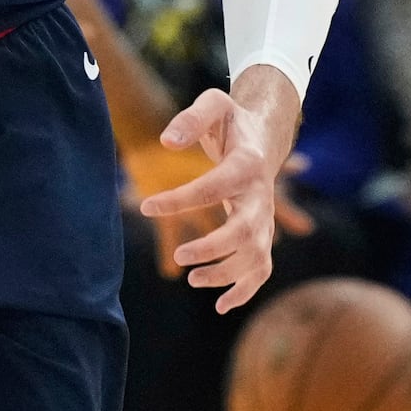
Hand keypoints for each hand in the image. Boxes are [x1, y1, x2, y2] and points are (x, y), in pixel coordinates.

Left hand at [139, 70, 300, 312]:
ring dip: (227, 274)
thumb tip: (166, 142)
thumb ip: (190, 119)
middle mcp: (261, 197)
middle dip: (216, 248)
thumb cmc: (231, 120)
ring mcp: (265, 219)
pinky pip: (262, 270)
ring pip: (257, 258)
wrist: (264, 135)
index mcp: (247, 165)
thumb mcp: (214, 103)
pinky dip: (245, 291)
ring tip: (192, 280)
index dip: (180, 199)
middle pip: (247, 232)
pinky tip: (221, 306)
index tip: (145, 206)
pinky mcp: (262, 234)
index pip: (215, 187)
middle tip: (182, 256)